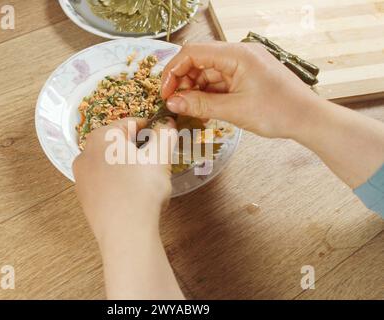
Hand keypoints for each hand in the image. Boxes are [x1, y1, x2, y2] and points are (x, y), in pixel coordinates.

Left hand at [73, 117, 183, 298]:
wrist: (125, 232)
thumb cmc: (142, 189)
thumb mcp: (160, 156)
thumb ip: (165, 133)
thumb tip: (167, 122)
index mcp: (101, 136)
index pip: (130, 123)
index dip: (150, 128)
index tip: (162, 136)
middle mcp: (85, 153)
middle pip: (118, 143)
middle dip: (138, 148)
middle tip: (156, 161)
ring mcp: (81, 177)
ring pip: (110, 163)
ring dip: (128, 166)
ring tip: (145, 180)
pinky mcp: (84, 197)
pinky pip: (104, 182)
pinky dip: (118, 183)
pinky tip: (132, 195)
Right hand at [161, 42, 322, 139]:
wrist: (308, 119)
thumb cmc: (280, 111)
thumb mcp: (234, 110)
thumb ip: (200, 105)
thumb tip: (173, 102)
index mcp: (237, 54)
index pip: (193, 53)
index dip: (174, 72)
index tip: (165, 93)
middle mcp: (239, 54)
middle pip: (199, 61)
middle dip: (183, 82)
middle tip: (176, 105)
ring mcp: (243, 65)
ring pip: (207, 73)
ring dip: (195, 91)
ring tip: (191, 111)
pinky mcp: (246, 76)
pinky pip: (220, 82)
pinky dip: (209, 95)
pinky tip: (204, 109)